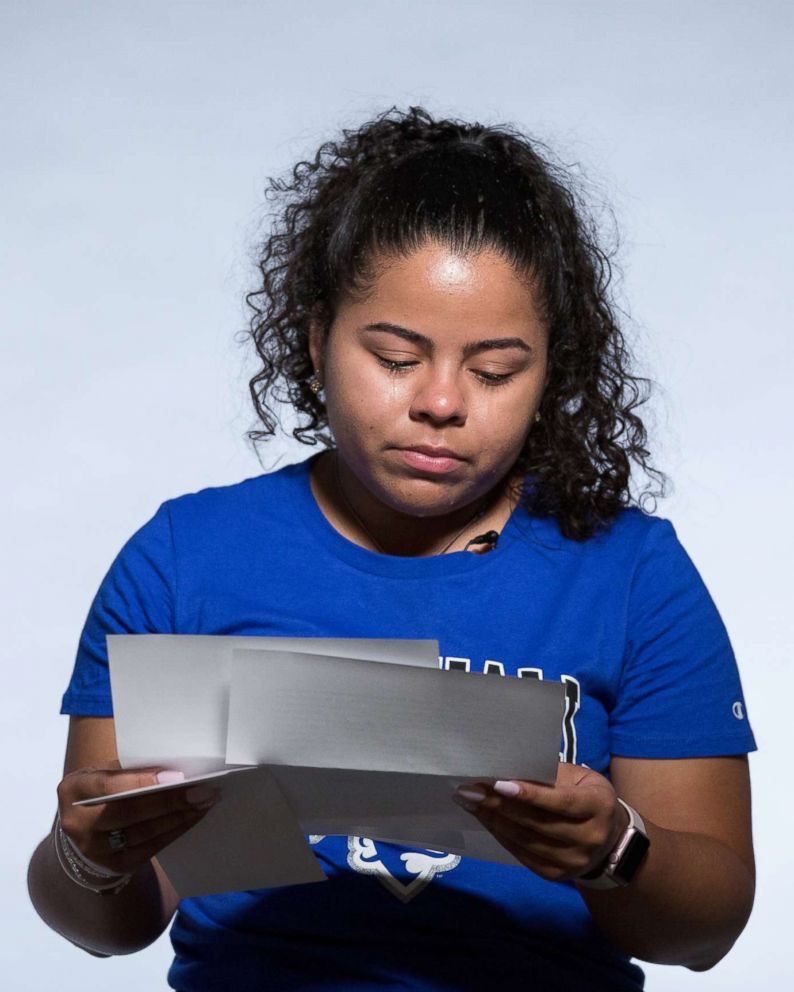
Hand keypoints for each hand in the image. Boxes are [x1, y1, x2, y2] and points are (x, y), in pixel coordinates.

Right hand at [57, 766, 219, 877]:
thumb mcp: (105, 773)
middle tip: (203, 790)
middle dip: (171, 801)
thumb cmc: (102, 792)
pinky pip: (152, 848)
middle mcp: (79, 824)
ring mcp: (96, 851)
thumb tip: (174, 768)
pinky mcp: (116, 866)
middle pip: (131, 813)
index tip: (177, 776)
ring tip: (205, 801)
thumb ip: (131, 771)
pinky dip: (176, 831)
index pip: (112, 785)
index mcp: (75, 790)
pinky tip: (193, 817)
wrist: (85, 831)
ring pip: (145, 833)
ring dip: (180, 817)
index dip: (145, 782)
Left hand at [453, 763, 626, 881]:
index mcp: (598, 806)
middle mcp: (589, 838)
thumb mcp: (578, 777)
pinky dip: (500, 835)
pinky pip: (522, 855)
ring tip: (469, 802)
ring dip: (493, 820)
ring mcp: (573, 862)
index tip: (498, 784)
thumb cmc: (586, 795)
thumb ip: (548, 774)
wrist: (608, 837)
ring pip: (525, 840)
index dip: (529, 794)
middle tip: (470, 790)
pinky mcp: (556, 875)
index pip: (560, 802)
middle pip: (537, 823)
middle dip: (499, 805)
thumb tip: (506, 768)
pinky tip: (484, 819)